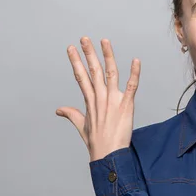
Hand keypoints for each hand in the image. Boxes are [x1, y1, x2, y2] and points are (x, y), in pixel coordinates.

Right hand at [56, 37, 140, 161]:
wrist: (108, 156)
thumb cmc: (97, 143)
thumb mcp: (82, 126)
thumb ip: (72, 114)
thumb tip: (59, 109)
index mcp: (90, 101)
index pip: (81, 77)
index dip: (76, 61)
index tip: (71, 48)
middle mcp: (99, 98)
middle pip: (93, 71)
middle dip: (88, 53)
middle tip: (84, 38)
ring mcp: (112, 101)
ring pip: (110, 73)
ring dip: (107, 56)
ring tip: (104, 41)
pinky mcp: (126, 106)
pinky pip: (131, 86)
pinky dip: (134, 73)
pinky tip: (136, 60)